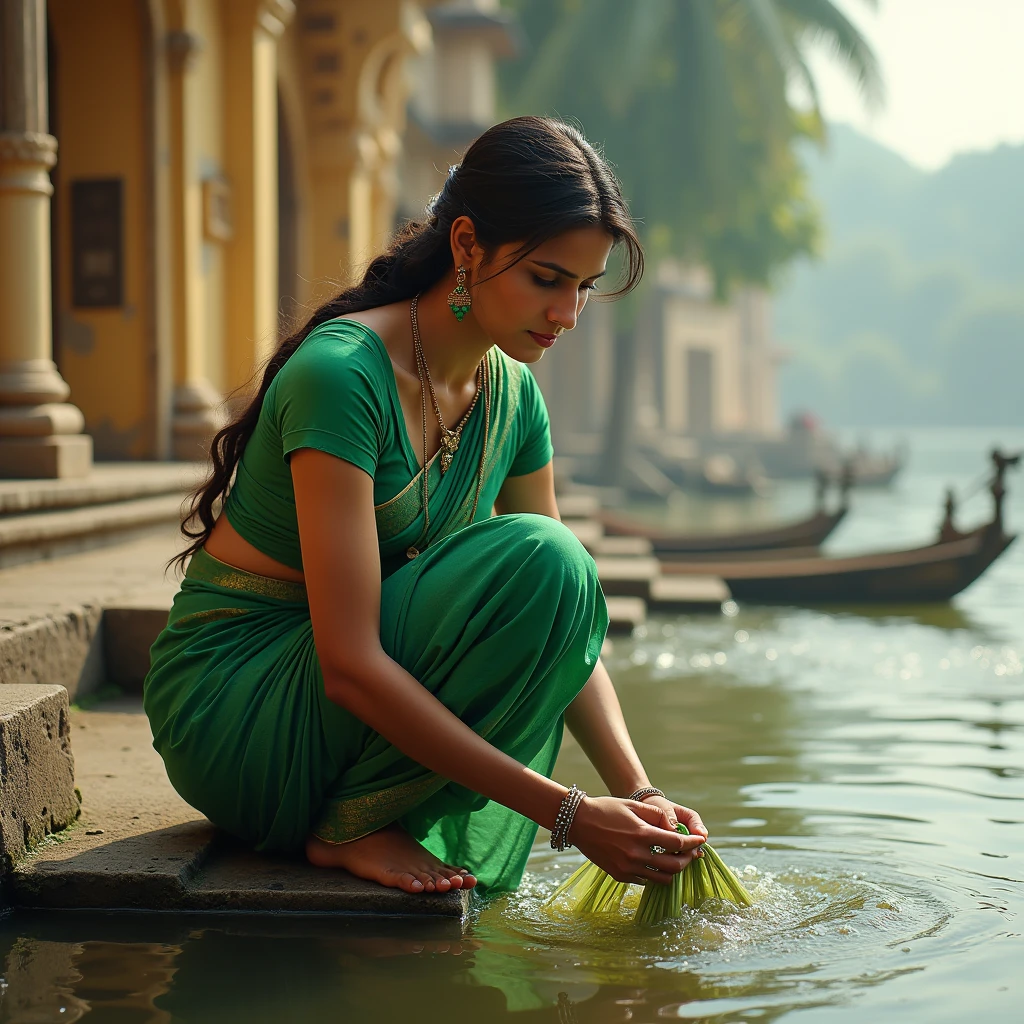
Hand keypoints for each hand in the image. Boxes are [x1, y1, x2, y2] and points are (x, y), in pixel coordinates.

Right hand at [566, 795, 706, 885]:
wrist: (578, 822)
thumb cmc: (606, 809)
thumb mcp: (633, 805)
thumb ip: (657, 816)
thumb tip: (676, 828)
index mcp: (642, 834)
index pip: (677, 844)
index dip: (693, 843)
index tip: (700, 841)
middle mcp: (636, 855)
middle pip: (674, 865)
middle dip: (688, 859)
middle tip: (692, 853)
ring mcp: (627, 868)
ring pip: (662, 878)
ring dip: (673, 870)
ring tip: (675, 860)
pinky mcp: (620, 875)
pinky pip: (645, 880)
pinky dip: (655, 874)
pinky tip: (655, 863)